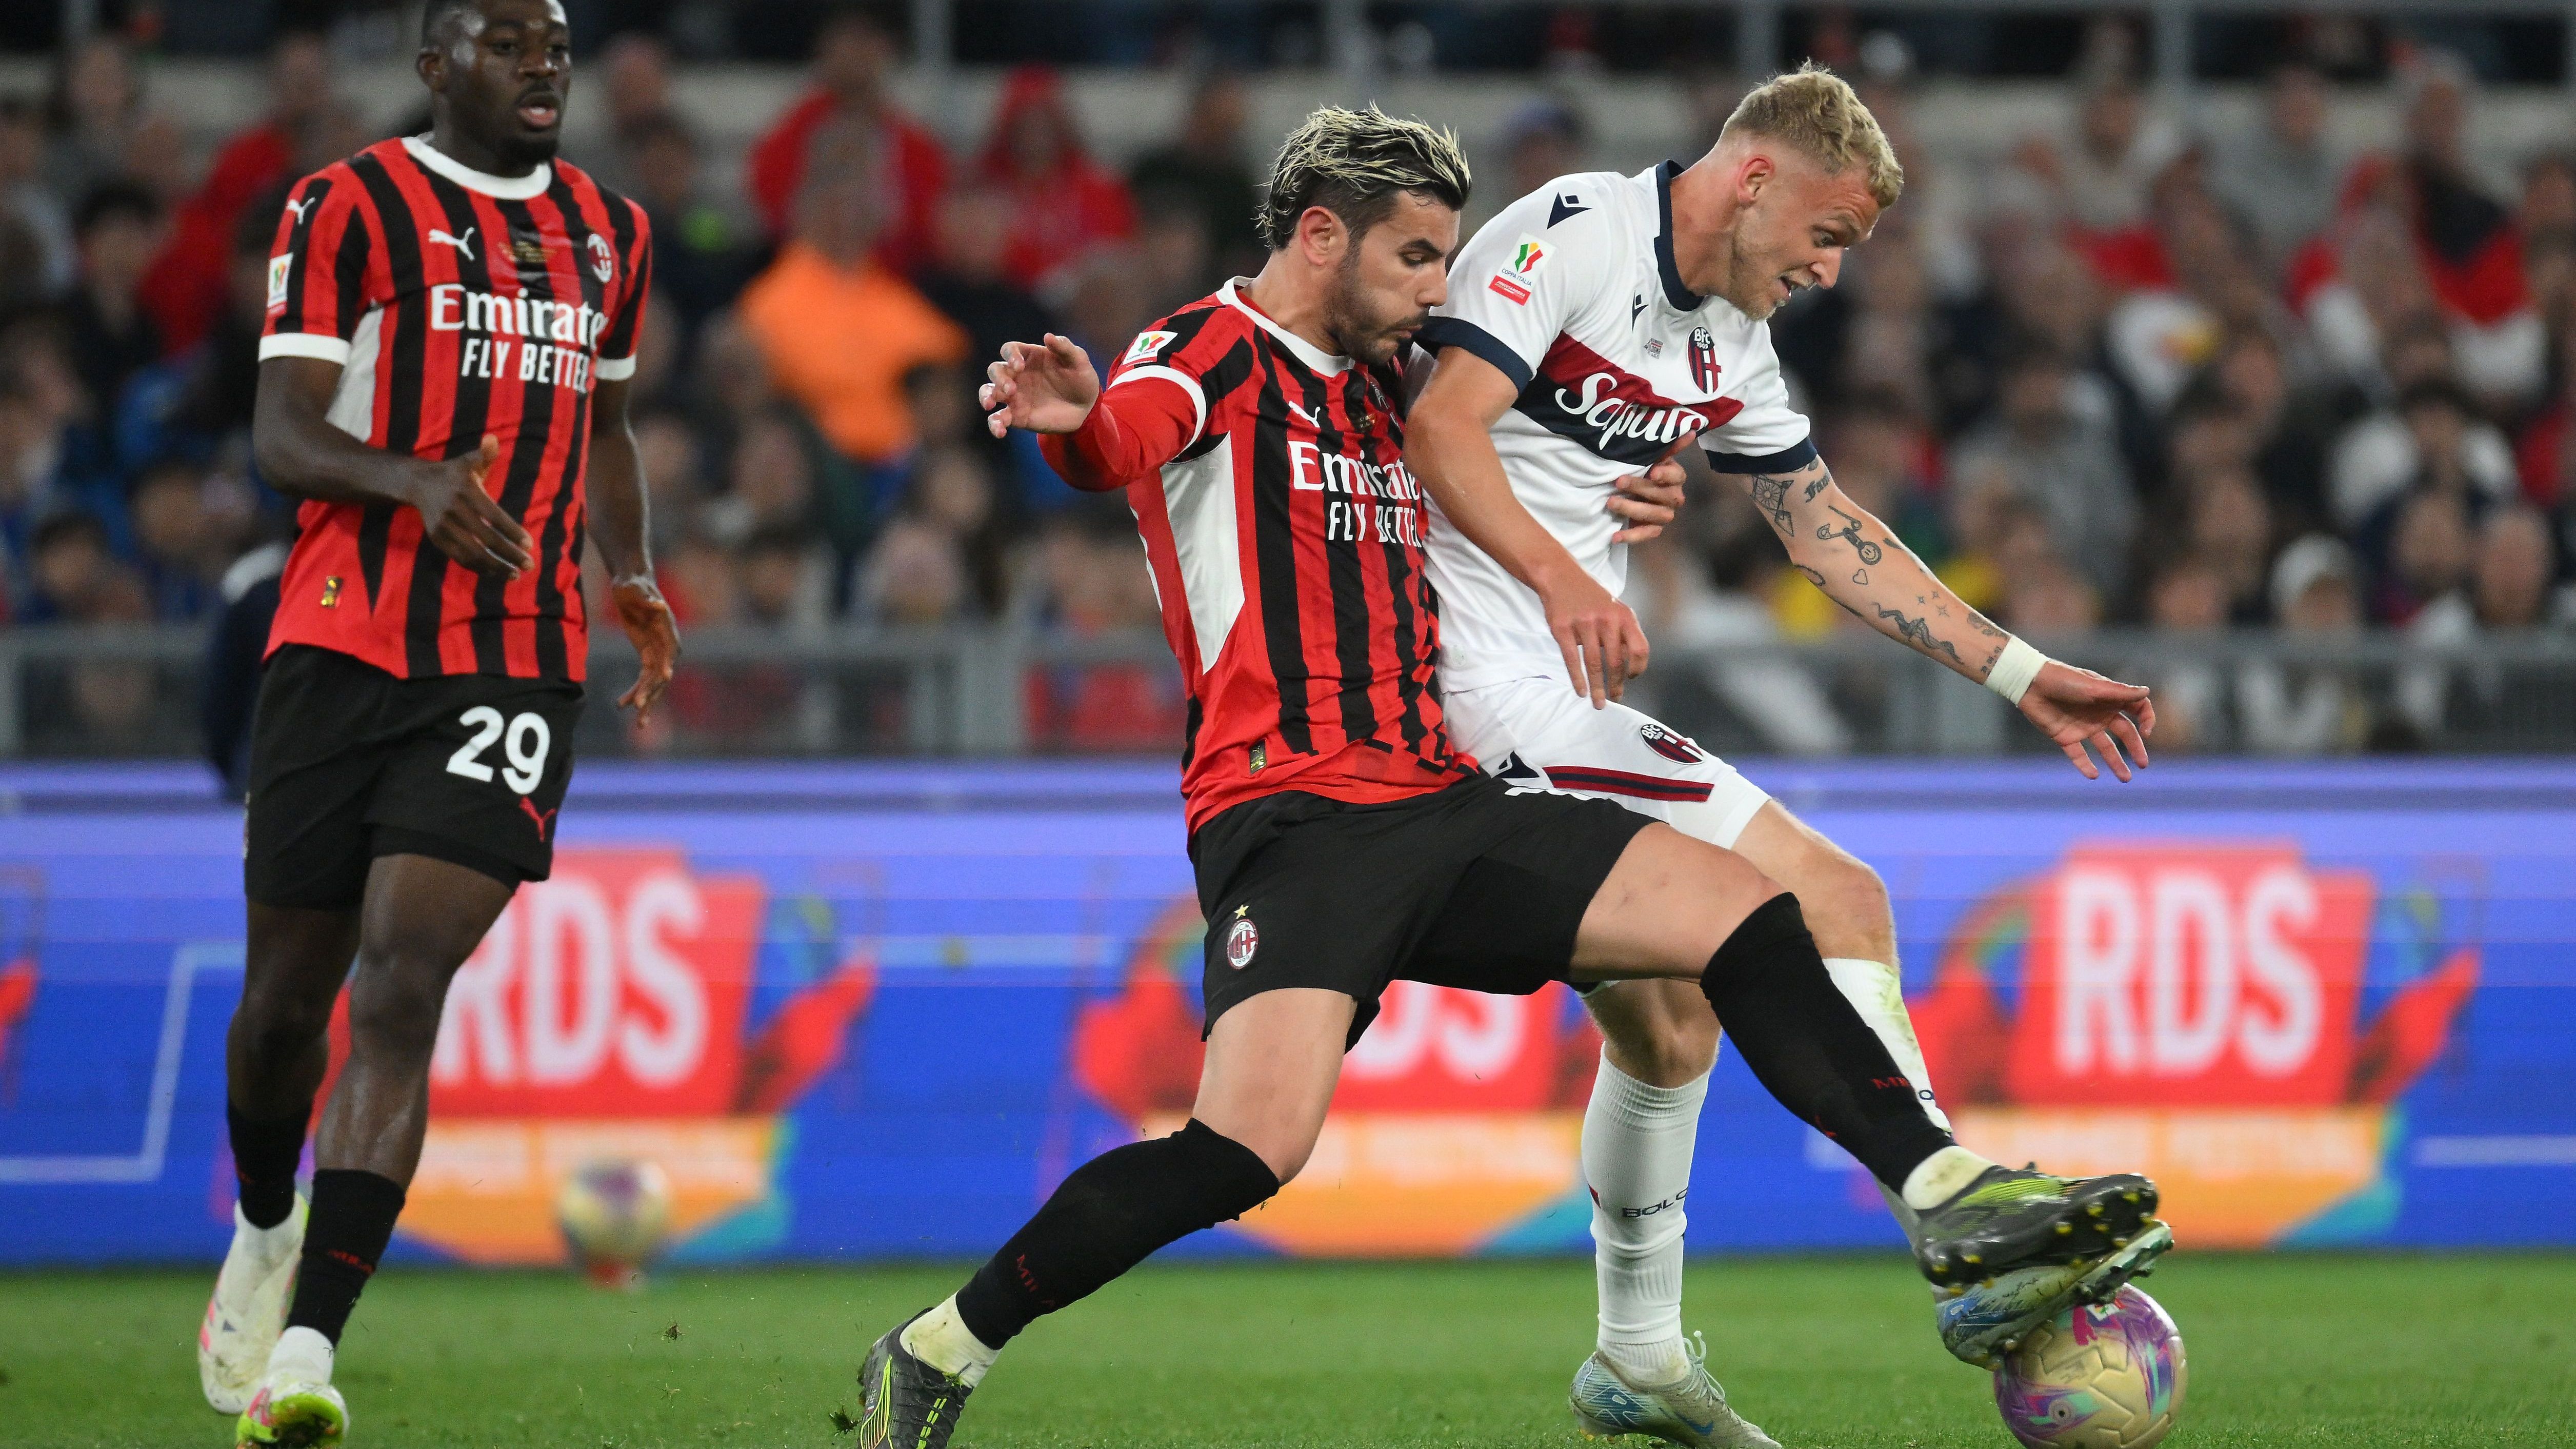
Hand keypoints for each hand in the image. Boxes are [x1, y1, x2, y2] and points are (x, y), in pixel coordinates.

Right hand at [412, 434, 529, 577]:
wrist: (418, 483)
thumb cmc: (453, 473)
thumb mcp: (468, 461)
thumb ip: (485, 453)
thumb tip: (493, 439)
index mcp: (467, 492)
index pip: (494, 516)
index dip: (512, 531)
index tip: (529, 544)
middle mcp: (455, 511)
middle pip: (486, 538)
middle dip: (509, 554)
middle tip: (529, 564)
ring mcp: (444, 527)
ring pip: (472, 553)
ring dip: (496, 566)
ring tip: (515, 574)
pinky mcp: (437, 538)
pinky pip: (459, 557)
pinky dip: (478, 568)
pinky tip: (495, 572)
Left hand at [611, 573, 679, 722]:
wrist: (631, 584)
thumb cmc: (634, 585)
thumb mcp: (637, 589)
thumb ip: (648, 599)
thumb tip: (660, 607)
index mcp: (668, 631)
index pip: (669, 653)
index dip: (665, 667)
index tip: (662, 679)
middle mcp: (667, 646)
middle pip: (662, 674)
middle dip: (651, 692)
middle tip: (638, 708)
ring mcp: (657, 652)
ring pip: (654, 683)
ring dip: (645, 702)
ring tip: (639, 723)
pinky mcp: (647, 655)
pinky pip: (643, 679)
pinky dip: (635, 692)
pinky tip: (621, 705)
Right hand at [980, 334, 1100, 435]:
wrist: (1087, 408)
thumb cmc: (1081, 379)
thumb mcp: (1079, 361)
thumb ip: (1064, 347)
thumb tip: (1047, 336)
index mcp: (1029, 357)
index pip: (1009, 349)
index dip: (1010, 355)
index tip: (1019, 366)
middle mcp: (1017, 375)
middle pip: (995, 370)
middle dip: (998, 378)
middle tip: (1010, 389)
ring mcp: (1015, 396)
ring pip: (989, 392)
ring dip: (986, 396)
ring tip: (990, 405)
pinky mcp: (1017, 416)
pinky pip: (998, 419)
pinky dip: (995, 425)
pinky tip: (1000, 431)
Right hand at [1542, 568, 1647, 708]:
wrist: (1561, 577)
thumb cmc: (1591, 598)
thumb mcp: (1615, 609)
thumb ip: (1624, 633)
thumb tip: (1630, 667)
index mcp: (1624, 615)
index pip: (1640, 649)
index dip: (1638, 668)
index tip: (1631, 678)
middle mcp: (1607, 619)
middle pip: (1616, 661)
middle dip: (1616, 685)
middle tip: (1615, 699)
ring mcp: (1584, 624)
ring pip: (1594, 664)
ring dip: (1597, 688)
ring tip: (1598, 703)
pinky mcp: (1563, 629)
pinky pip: (1572, 660)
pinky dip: (1578, 679)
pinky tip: (1581, 691)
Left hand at [1606, 430, 1695, 544]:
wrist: (1636, 492)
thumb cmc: (1646, 470)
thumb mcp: (1652, 457)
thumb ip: (1668, 446)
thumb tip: (1691, 430)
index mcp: (1676, 477)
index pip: (1677, 476)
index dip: (1666, 475)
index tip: (1653, 472)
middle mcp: (1674, 497)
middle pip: (1661, 495)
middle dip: (1639, 487)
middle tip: (1618, 481)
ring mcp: (1665, 515)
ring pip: (1653, 514)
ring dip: (1631, 509)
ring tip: (1610, 503)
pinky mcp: (1654, 529)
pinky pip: (1645, 535)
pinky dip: (1630, 536)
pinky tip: (1615, 536)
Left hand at [2018, 660, 2154, 781]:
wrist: (2030, 684)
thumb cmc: (2064, 679)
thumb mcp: (2094, 686)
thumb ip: (2120, 692)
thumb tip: (2146, 691)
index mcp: (2110, 699)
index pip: (2137, 709)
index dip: (2147, 719)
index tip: (2147, 732)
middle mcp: (2099, 714)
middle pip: (2124, 733)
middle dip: (2136, 748)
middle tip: (2143, 764)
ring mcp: (2083, 726)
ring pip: (2104, 748)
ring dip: (2115, 762)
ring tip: (2125, 778)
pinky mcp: (2065, 737)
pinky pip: (2078, 755)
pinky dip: (2085, 765)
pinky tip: (2094, 775)